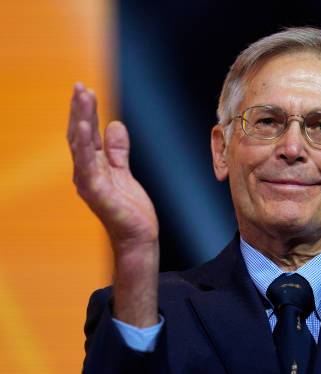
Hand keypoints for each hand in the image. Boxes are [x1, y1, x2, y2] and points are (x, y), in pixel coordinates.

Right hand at [67, 83, 158, 326]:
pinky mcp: (96, 191)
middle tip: (79, 86)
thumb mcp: (125, 172)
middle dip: (80, 110)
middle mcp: (86, 172)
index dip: (85, 113)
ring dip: (80, 120)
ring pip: (80, 145)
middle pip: (80, 136)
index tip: (84, 91)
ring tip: (81, 97)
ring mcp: (88, 181)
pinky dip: (85, 144)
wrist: (138, 236)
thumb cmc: (130, 209)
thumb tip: (114, 124)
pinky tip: (85, 126)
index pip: (87, 135)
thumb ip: (118, 150)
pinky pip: (88, 164)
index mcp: (93, 167)